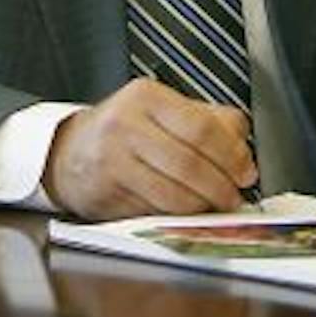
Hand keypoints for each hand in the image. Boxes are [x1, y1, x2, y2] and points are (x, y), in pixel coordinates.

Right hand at [44, 79, 256, 218]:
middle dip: (220, 187)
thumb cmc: (126, 128)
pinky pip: (152, 213)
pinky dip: (177, 219)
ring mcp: (113, 162)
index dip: (230, 154)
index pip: (201, 126)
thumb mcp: (163, 108)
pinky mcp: (106, 195)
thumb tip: (241, 144)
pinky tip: (187, 214)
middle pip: (189, 163)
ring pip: (172, 194)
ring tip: (215, 208)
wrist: (69, 150)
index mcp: (147, 96)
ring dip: (202, 208)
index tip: (246, 171)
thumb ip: (207, 118)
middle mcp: (126, 125)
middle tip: (235, 197)